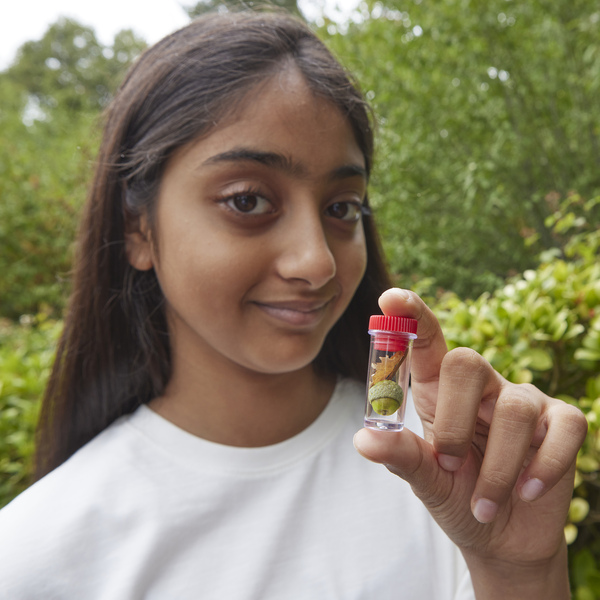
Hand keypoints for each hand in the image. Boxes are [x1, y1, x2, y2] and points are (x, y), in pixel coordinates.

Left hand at [353, 289, 587, 597]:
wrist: (502, 537)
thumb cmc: (456, 496)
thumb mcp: (424, 479)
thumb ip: (400, 455)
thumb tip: (363, 439)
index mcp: (439, 390)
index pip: (427, 342)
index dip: (412, 316)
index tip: (390, 298)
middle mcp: (482, 386)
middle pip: (467, 363)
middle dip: (453, 421)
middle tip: (447, 466)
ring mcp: (524, 401)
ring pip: (514, 408)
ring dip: (495, 467)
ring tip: (483, 503)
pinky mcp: (561, 423)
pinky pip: (564, 427)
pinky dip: (544, 466)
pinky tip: (527, 492)